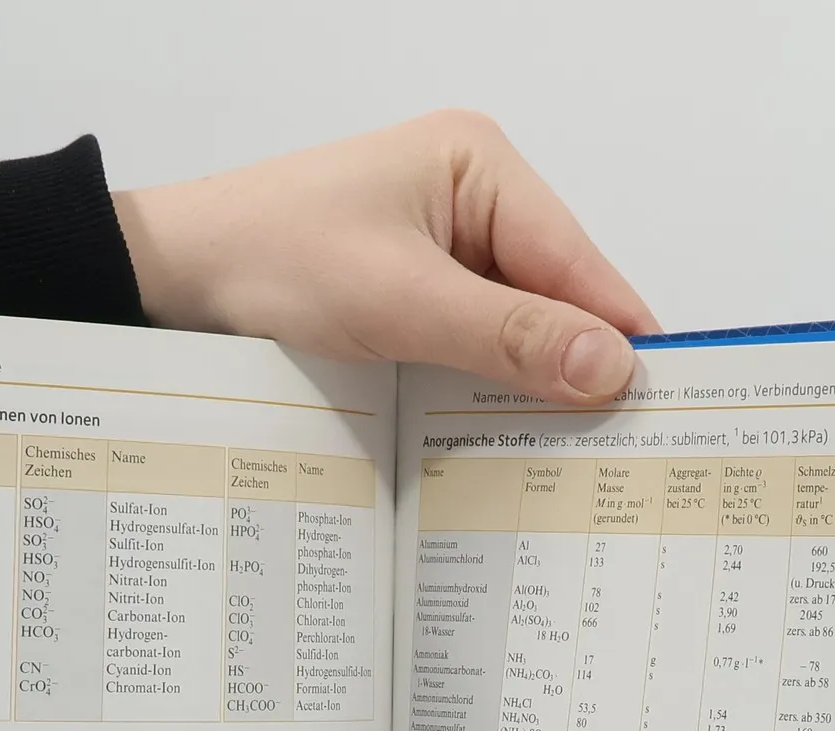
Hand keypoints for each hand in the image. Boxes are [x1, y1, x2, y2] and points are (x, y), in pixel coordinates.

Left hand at [113, 111, 656, 403]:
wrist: (174, 280)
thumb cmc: (271, 261)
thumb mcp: (399, 301)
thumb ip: (507, 335)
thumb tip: (609, 366)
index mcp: (480, 166)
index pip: (579, 263)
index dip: (618, 338)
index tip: (660, 411)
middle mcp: (472, 197)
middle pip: (556, 298)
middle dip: (574, 370)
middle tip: (612, 457)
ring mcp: (443, 247)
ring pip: (517, 329)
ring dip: (527, 386)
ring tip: (563, 459)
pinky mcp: (414, 291)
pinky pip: (474, 344)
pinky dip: (485, 387)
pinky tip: (498, 435)